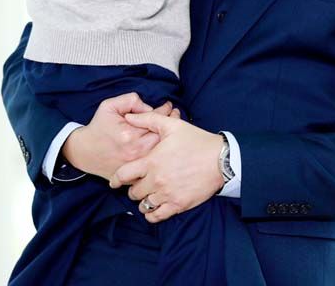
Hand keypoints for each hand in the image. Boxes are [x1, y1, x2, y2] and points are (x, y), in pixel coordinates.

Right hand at [62, 93, 179, 180]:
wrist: (84, 151)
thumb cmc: (98, 127)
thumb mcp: (109, 106)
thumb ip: (130, 101)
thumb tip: (149, 107)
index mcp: (130, 134)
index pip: (155, 119)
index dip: (165, 110)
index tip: (169, 105)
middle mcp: (135, 151)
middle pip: (163, 137)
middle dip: (172, 123)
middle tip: (176, 114)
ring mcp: (136, 165)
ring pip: (161, 152)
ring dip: (169, 139)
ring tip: (173, 128)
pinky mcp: (134, 175)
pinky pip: (153, 165)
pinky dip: (160, 154)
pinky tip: (164, 145)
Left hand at [109, 112, 223, 223]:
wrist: (220, 159)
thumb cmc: (196, 140)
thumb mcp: (172, 125)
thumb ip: (148, 119)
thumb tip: (129, 117)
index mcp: (152, 161)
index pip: (124, 175)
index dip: (116, 179)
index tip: (115, 182)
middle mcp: (156, 180)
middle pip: (133, 192)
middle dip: (133, 188)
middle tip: (138, 184)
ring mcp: (167, 194)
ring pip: (143, 206)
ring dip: (142, 201)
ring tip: (147, 194)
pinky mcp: (178, 205)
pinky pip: (156, 217)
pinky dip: (152, 214)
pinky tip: (155, 206)